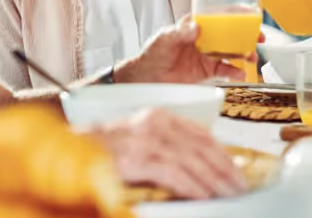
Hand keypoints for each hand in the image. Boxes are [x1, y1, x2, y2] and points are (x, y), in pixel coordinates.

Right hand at [89, 109, 246, 199]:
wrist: (72, 151)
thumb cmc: (106, 151)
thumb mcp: (142, 141)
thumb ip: (168, 147)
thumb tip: (199, 167)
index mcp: (160, 117)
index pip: (200, 133)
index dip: (222, 152)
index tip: (236, 169)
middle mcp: (156, 123)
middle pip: (200, 146)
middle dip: (224, 168)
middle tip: (239, 185)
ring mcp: (146, 139)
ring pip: (191, 159)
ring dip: (213, 180)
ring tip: (228, 193)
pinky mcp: (137, 157)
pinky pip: (172, 172)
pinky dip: (192, 185)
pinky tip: (203, 195)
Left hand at [113, 15, 259, 83]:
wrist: (146, 78)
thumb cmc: (152, 53)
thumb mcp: (164, 38)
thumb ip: (180, 32)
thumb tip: (196, 27)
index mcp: (195, 25)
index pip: (218, 16)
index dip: (235, 14)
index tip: (250, 13)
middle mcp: (204, 39)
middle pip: (230, 34)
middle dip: (247, 34)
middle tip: (259, 37)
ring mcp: (207, 56)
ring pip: (231, 52)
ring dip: (244, 53)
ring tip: (252, 56)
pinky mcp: (206, 72)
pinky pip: (225, 71)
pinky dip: (234, 72)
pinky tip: (241, 73)